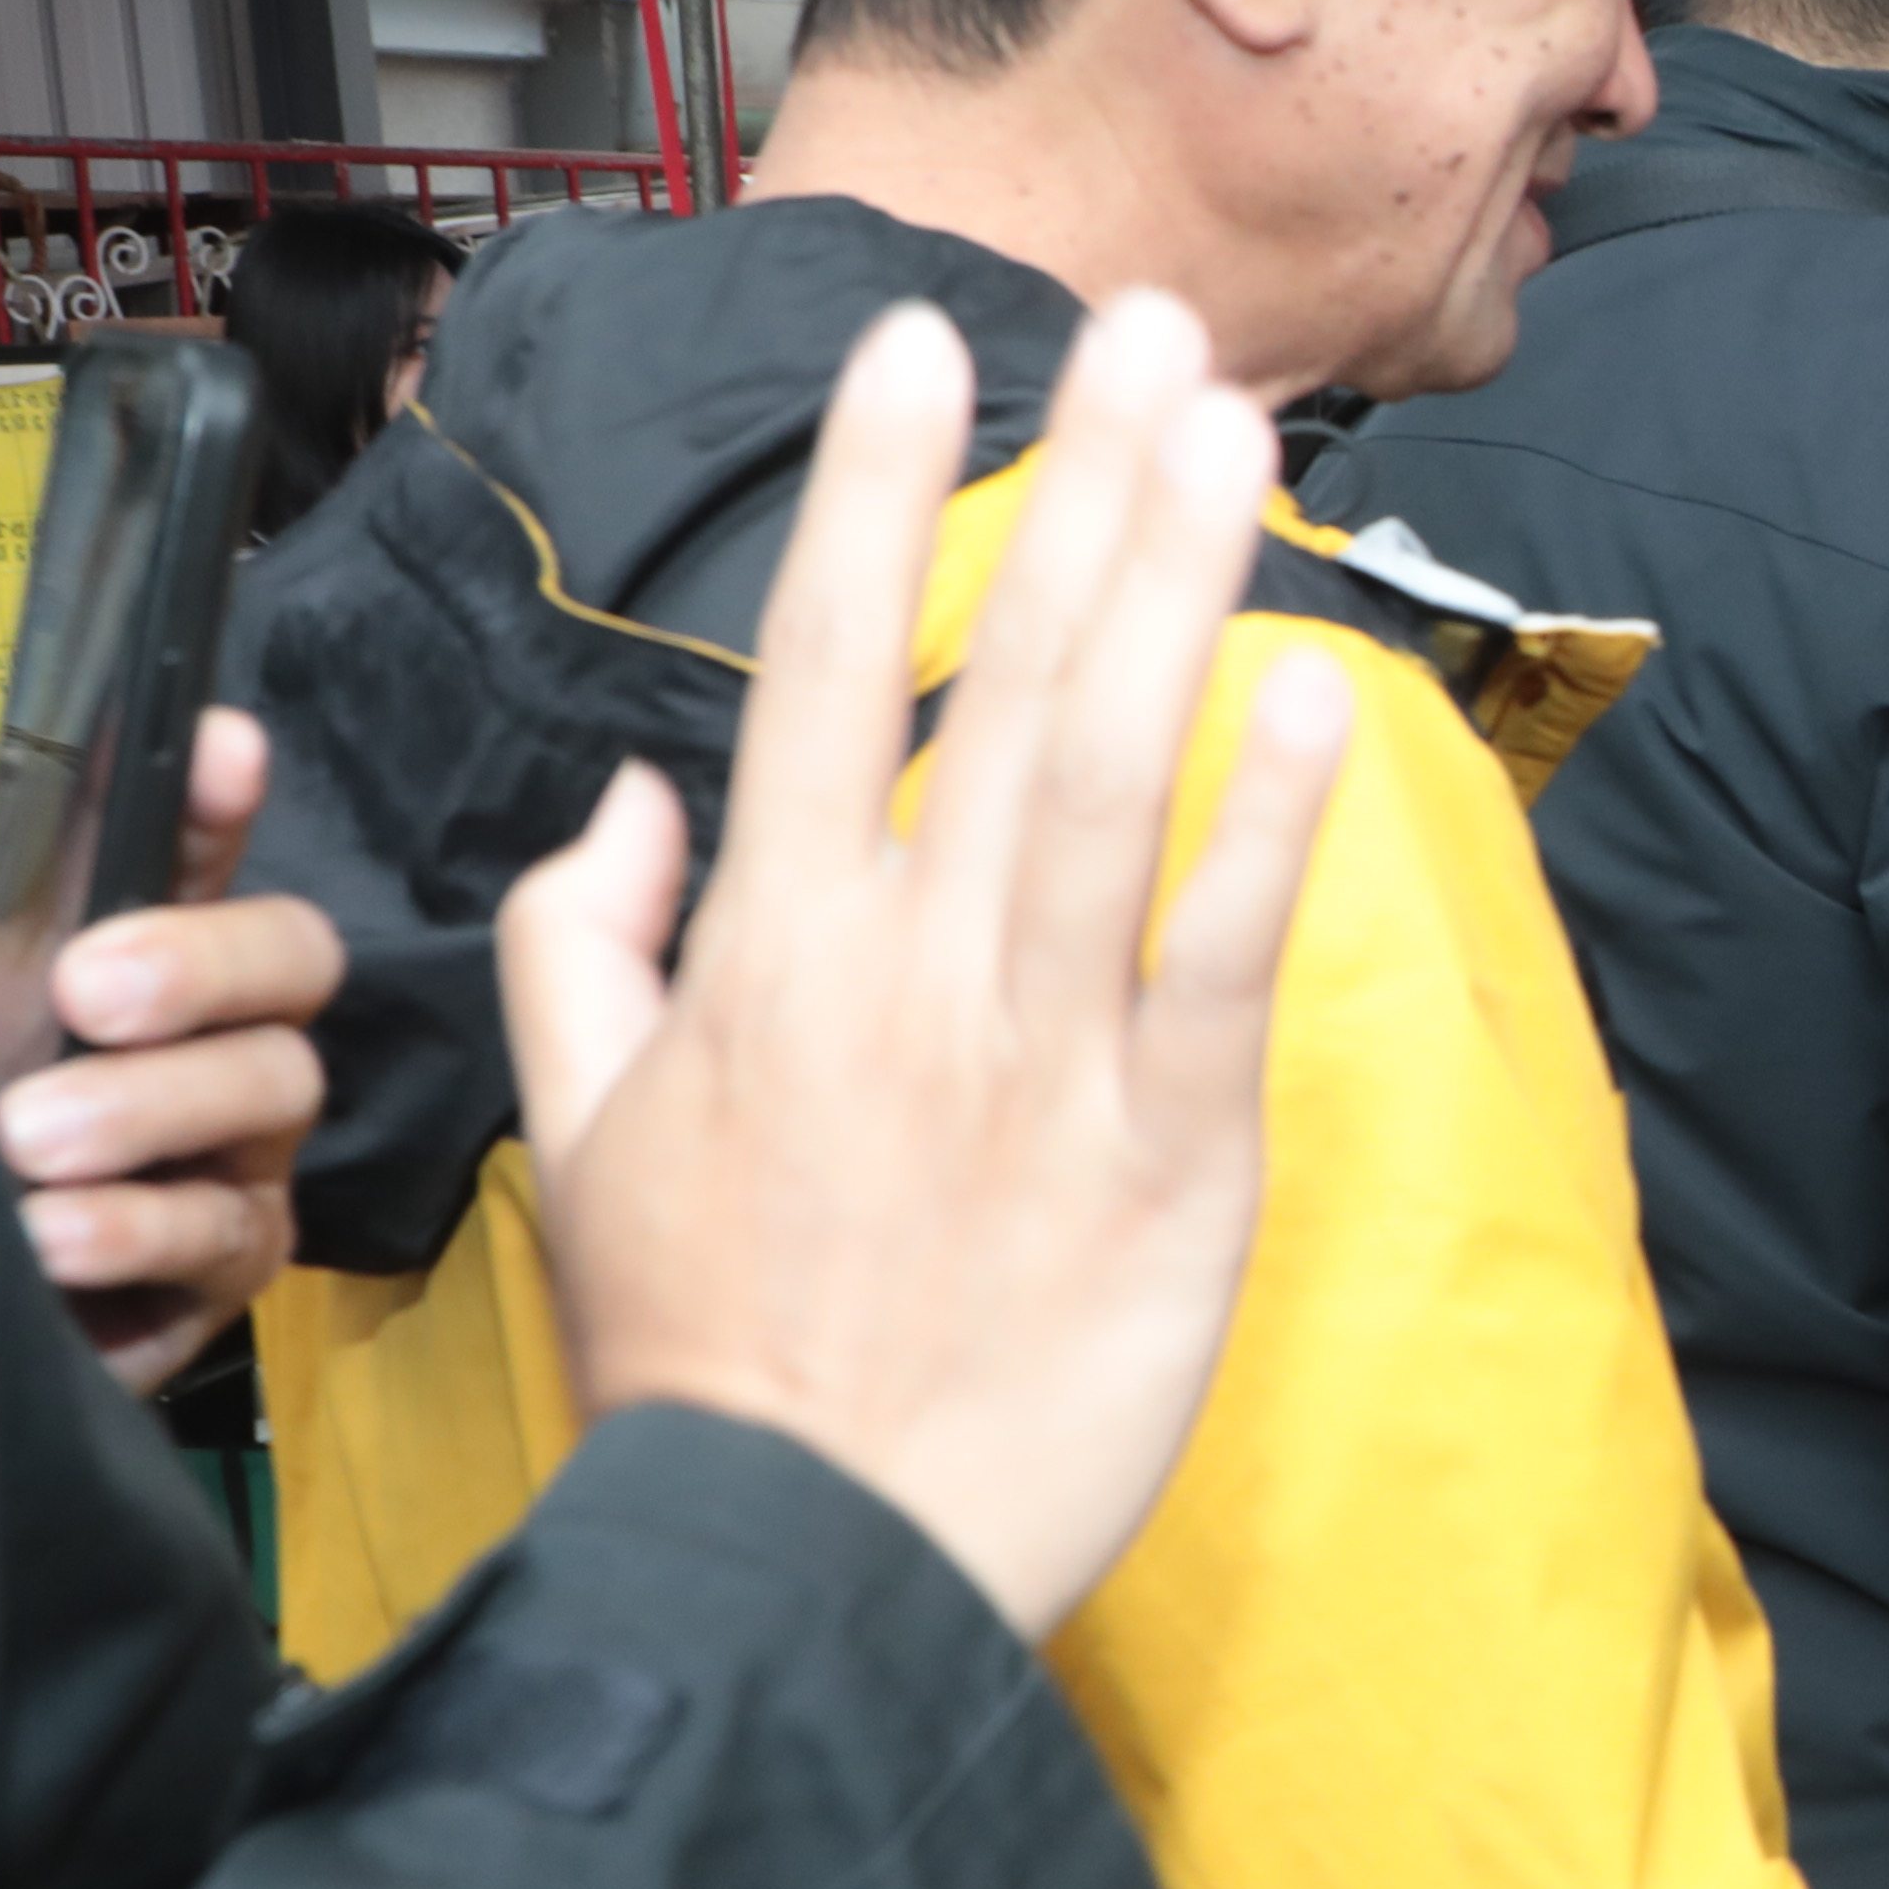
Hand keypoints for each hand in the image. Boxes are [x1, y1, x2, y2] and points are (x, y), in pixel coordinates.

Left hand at [0, 591, 341, 1394]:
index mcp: (111, 940)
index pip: (200, 841)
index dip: (222, 790)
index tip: (218, 745)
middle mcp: (192, 1038)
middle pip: (293, 959)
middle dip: (209, 958)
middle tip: (85, 989)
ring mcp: (220, 1156)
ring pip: (274, 1092)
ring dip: (154, 1109)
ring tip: (27, 1143)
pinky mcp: (212, 1279)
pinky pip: (226, 1236)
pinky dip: (142, 1228)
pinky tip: (50, 1237)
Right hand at [501, 293, 1348, 1640]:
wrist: (804, 1566)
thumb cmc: (701, 1358)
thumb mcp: (579, 1140)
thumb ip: (588, 945)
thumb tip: (630, 800)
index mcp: (766, 955)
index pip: (808, 669)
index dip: (868, 490)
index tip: (920, 341)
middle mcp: (906, 971)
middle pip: (996, 682)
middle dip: (1075, 487)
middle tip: (1150, 322)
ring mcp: (1042, 1058)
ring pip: (1112, 779)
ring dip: (1174, 589)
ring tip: (1233, 431)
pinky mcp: (1168, 1159)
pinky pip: (1220, 962)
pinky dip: (1265, 825)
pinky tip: (1310, 691)